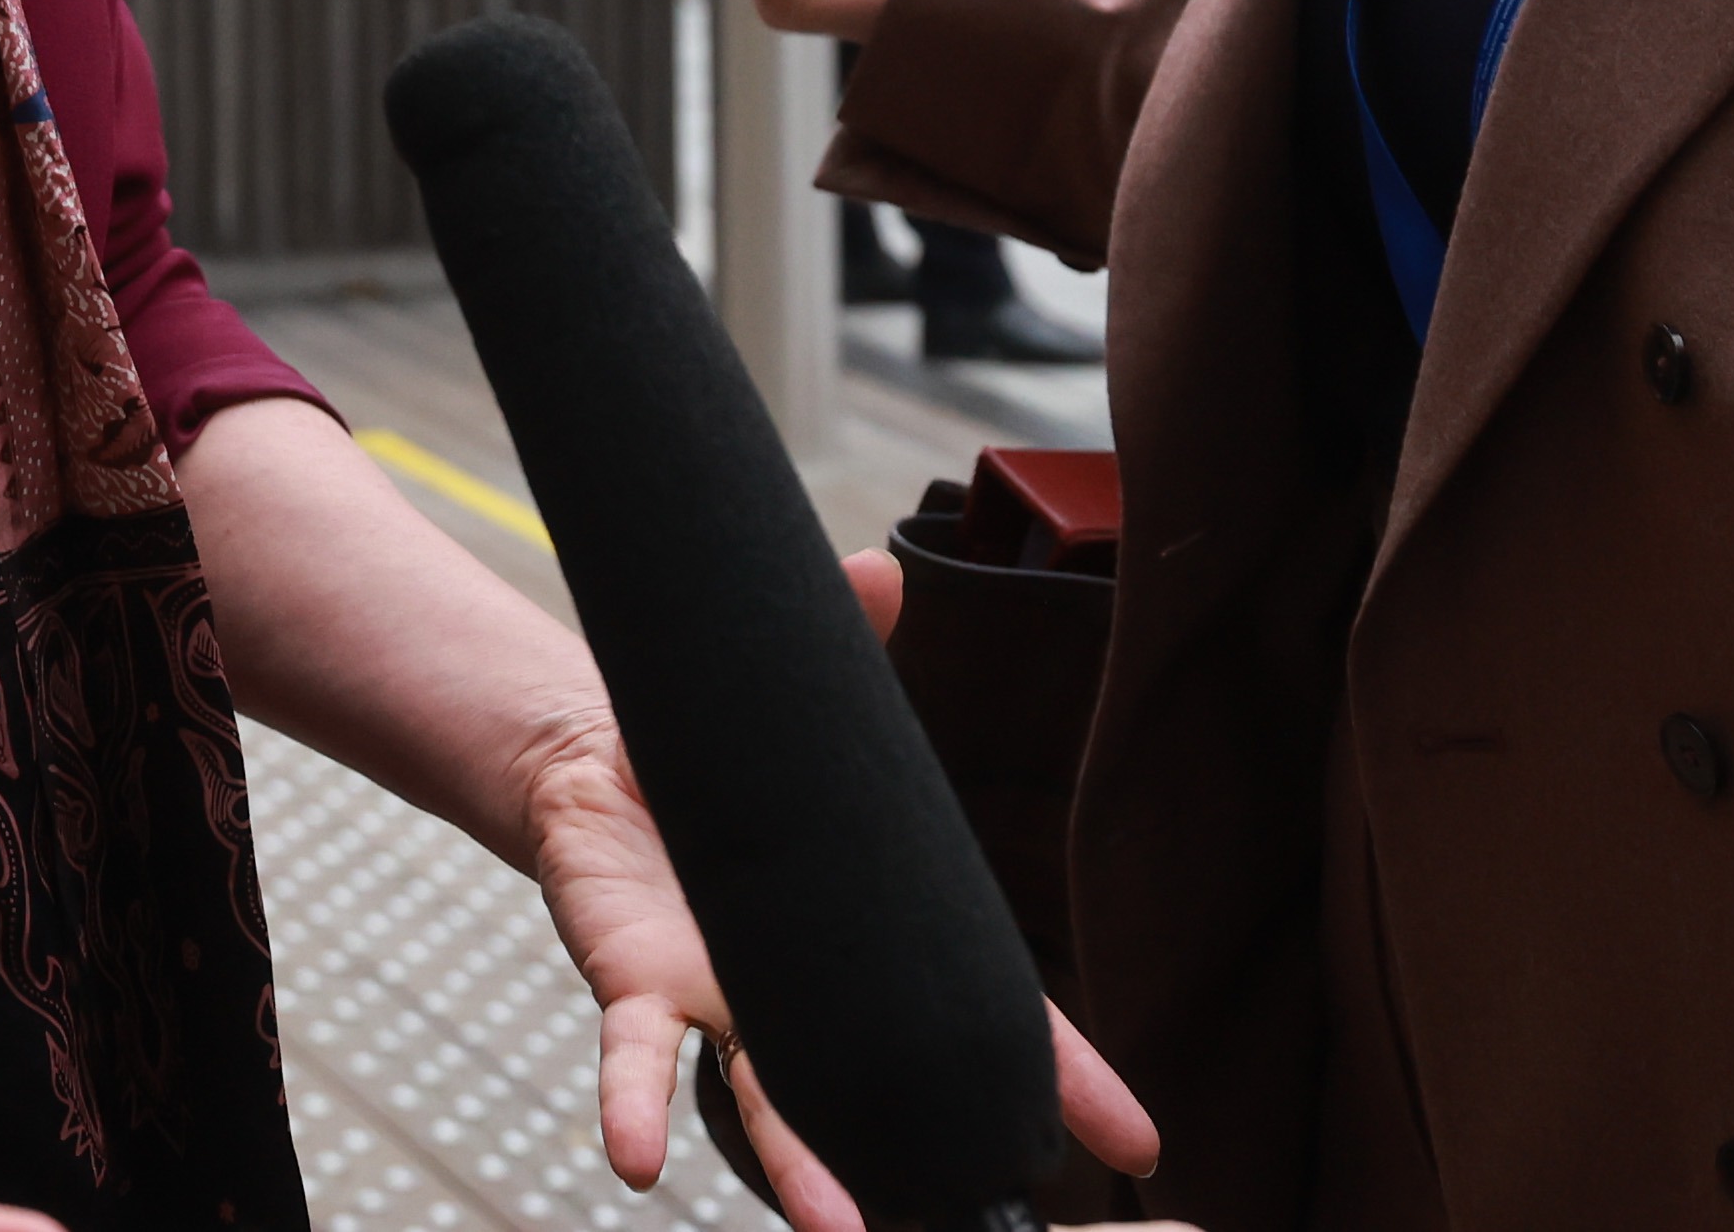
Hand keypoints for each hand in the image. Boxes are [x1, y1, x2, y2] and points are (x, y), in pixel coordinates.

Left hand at [510, 697, 1156, 1231]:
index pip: (990, 1017)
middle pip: (893, 1091)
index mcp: (872, 940)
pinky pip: (642, 1058)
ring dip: (805, 1170)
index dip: (1069, 1076)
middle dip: (945, 1157)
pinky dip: (636, 1105)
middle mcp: (808, 995)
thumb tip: (877, 568)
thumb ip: (845, 639)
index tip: (1137, 1141)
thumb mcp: (791, 705)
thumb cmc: (722, 757)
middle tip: (995, 1214)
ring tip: (839, 1229)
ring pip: (776, 1104)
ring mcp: (728, 1001)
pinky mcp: (643, 983)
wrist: (596, 762)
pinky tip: (636, 1161)